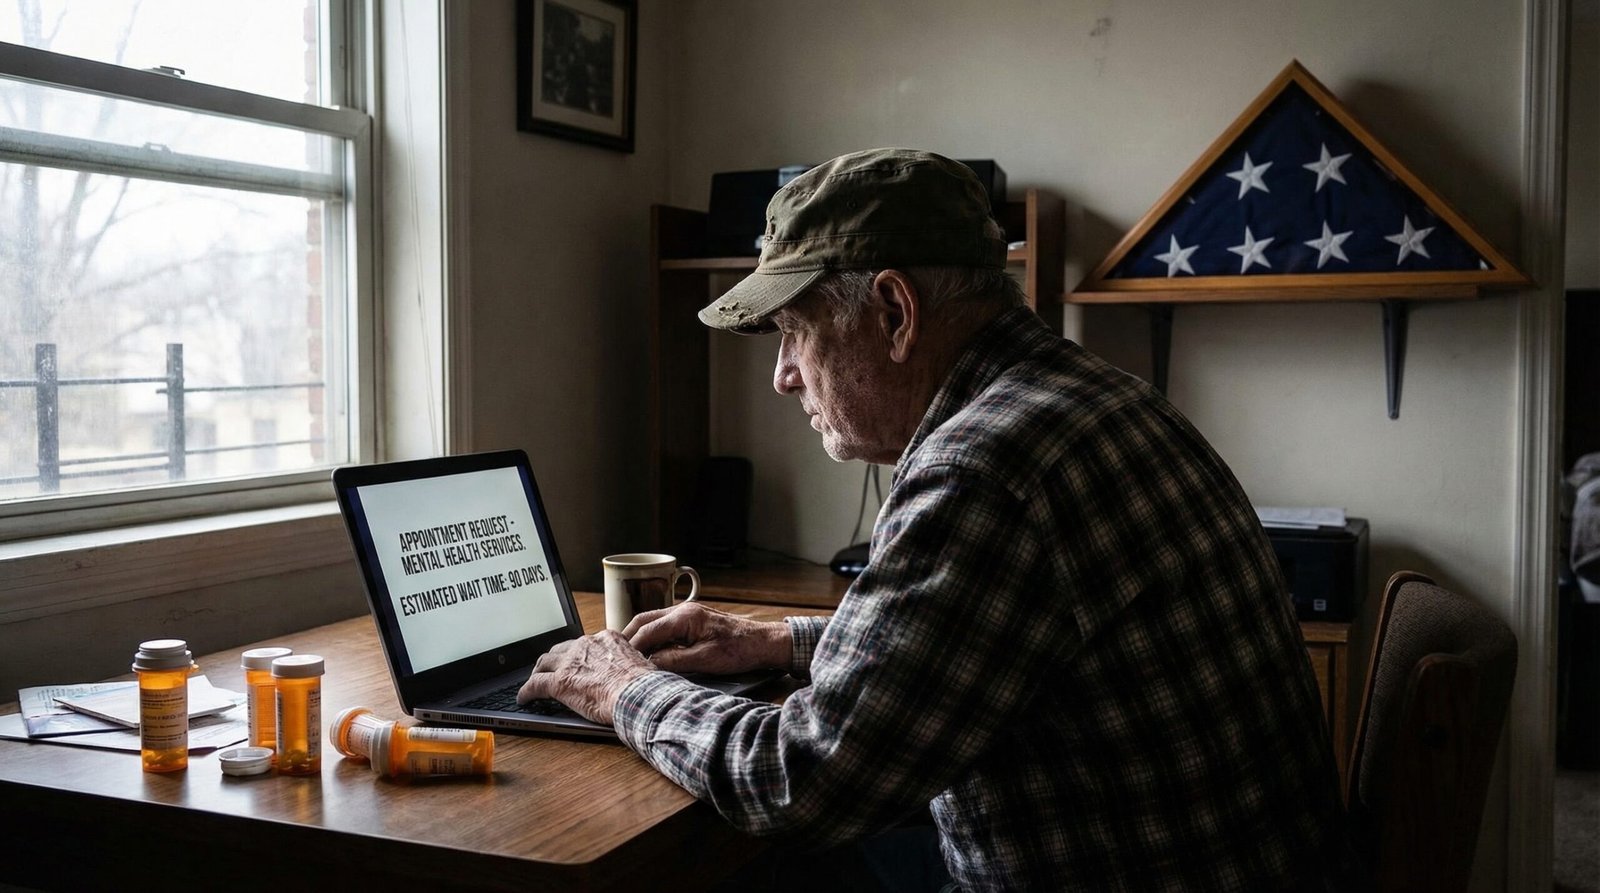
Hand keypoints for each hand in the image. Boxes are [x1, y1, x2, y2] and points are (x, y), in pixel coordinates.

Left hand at [516, 630, 655, 724]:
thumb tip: (629, 675)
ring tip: (534, 680)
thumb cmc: (645, 686)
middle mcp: (586, 645)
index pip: (584, 644)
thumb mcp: (638, 664)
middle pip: (560, 649)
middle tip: (549, 669)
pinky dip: (527, 692)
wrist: (638, 695)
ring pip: (544, 663)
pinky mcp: (559, 682)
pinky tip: (524, 698)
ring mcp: (570, 663)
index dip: (576, 654)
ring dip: (538, 672)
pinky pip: (535, 685)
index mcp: (606, 638)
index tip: (576, 660)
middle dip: (553, 660)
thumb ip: (627, 664)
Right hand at [623, 602, 790, 674]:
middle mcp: (683, 610)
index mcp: (684, 617)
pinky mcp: (692, 621)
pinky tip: (650, 652)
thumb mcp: (704, 660)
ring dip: (639, 637)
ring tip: (627, 656)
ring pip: (653, 622)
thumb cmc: (739, 650)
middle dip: (627, 638)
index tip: (618, 662)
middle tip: (614, 656)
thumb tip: (648, 666)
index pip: (647, 631)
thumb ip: (674, 661)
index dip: (631, 648)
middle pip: (644, 621)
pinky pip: (664, 626)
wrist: (763, 642)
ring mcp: (687, 614)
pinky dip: (653, 638)